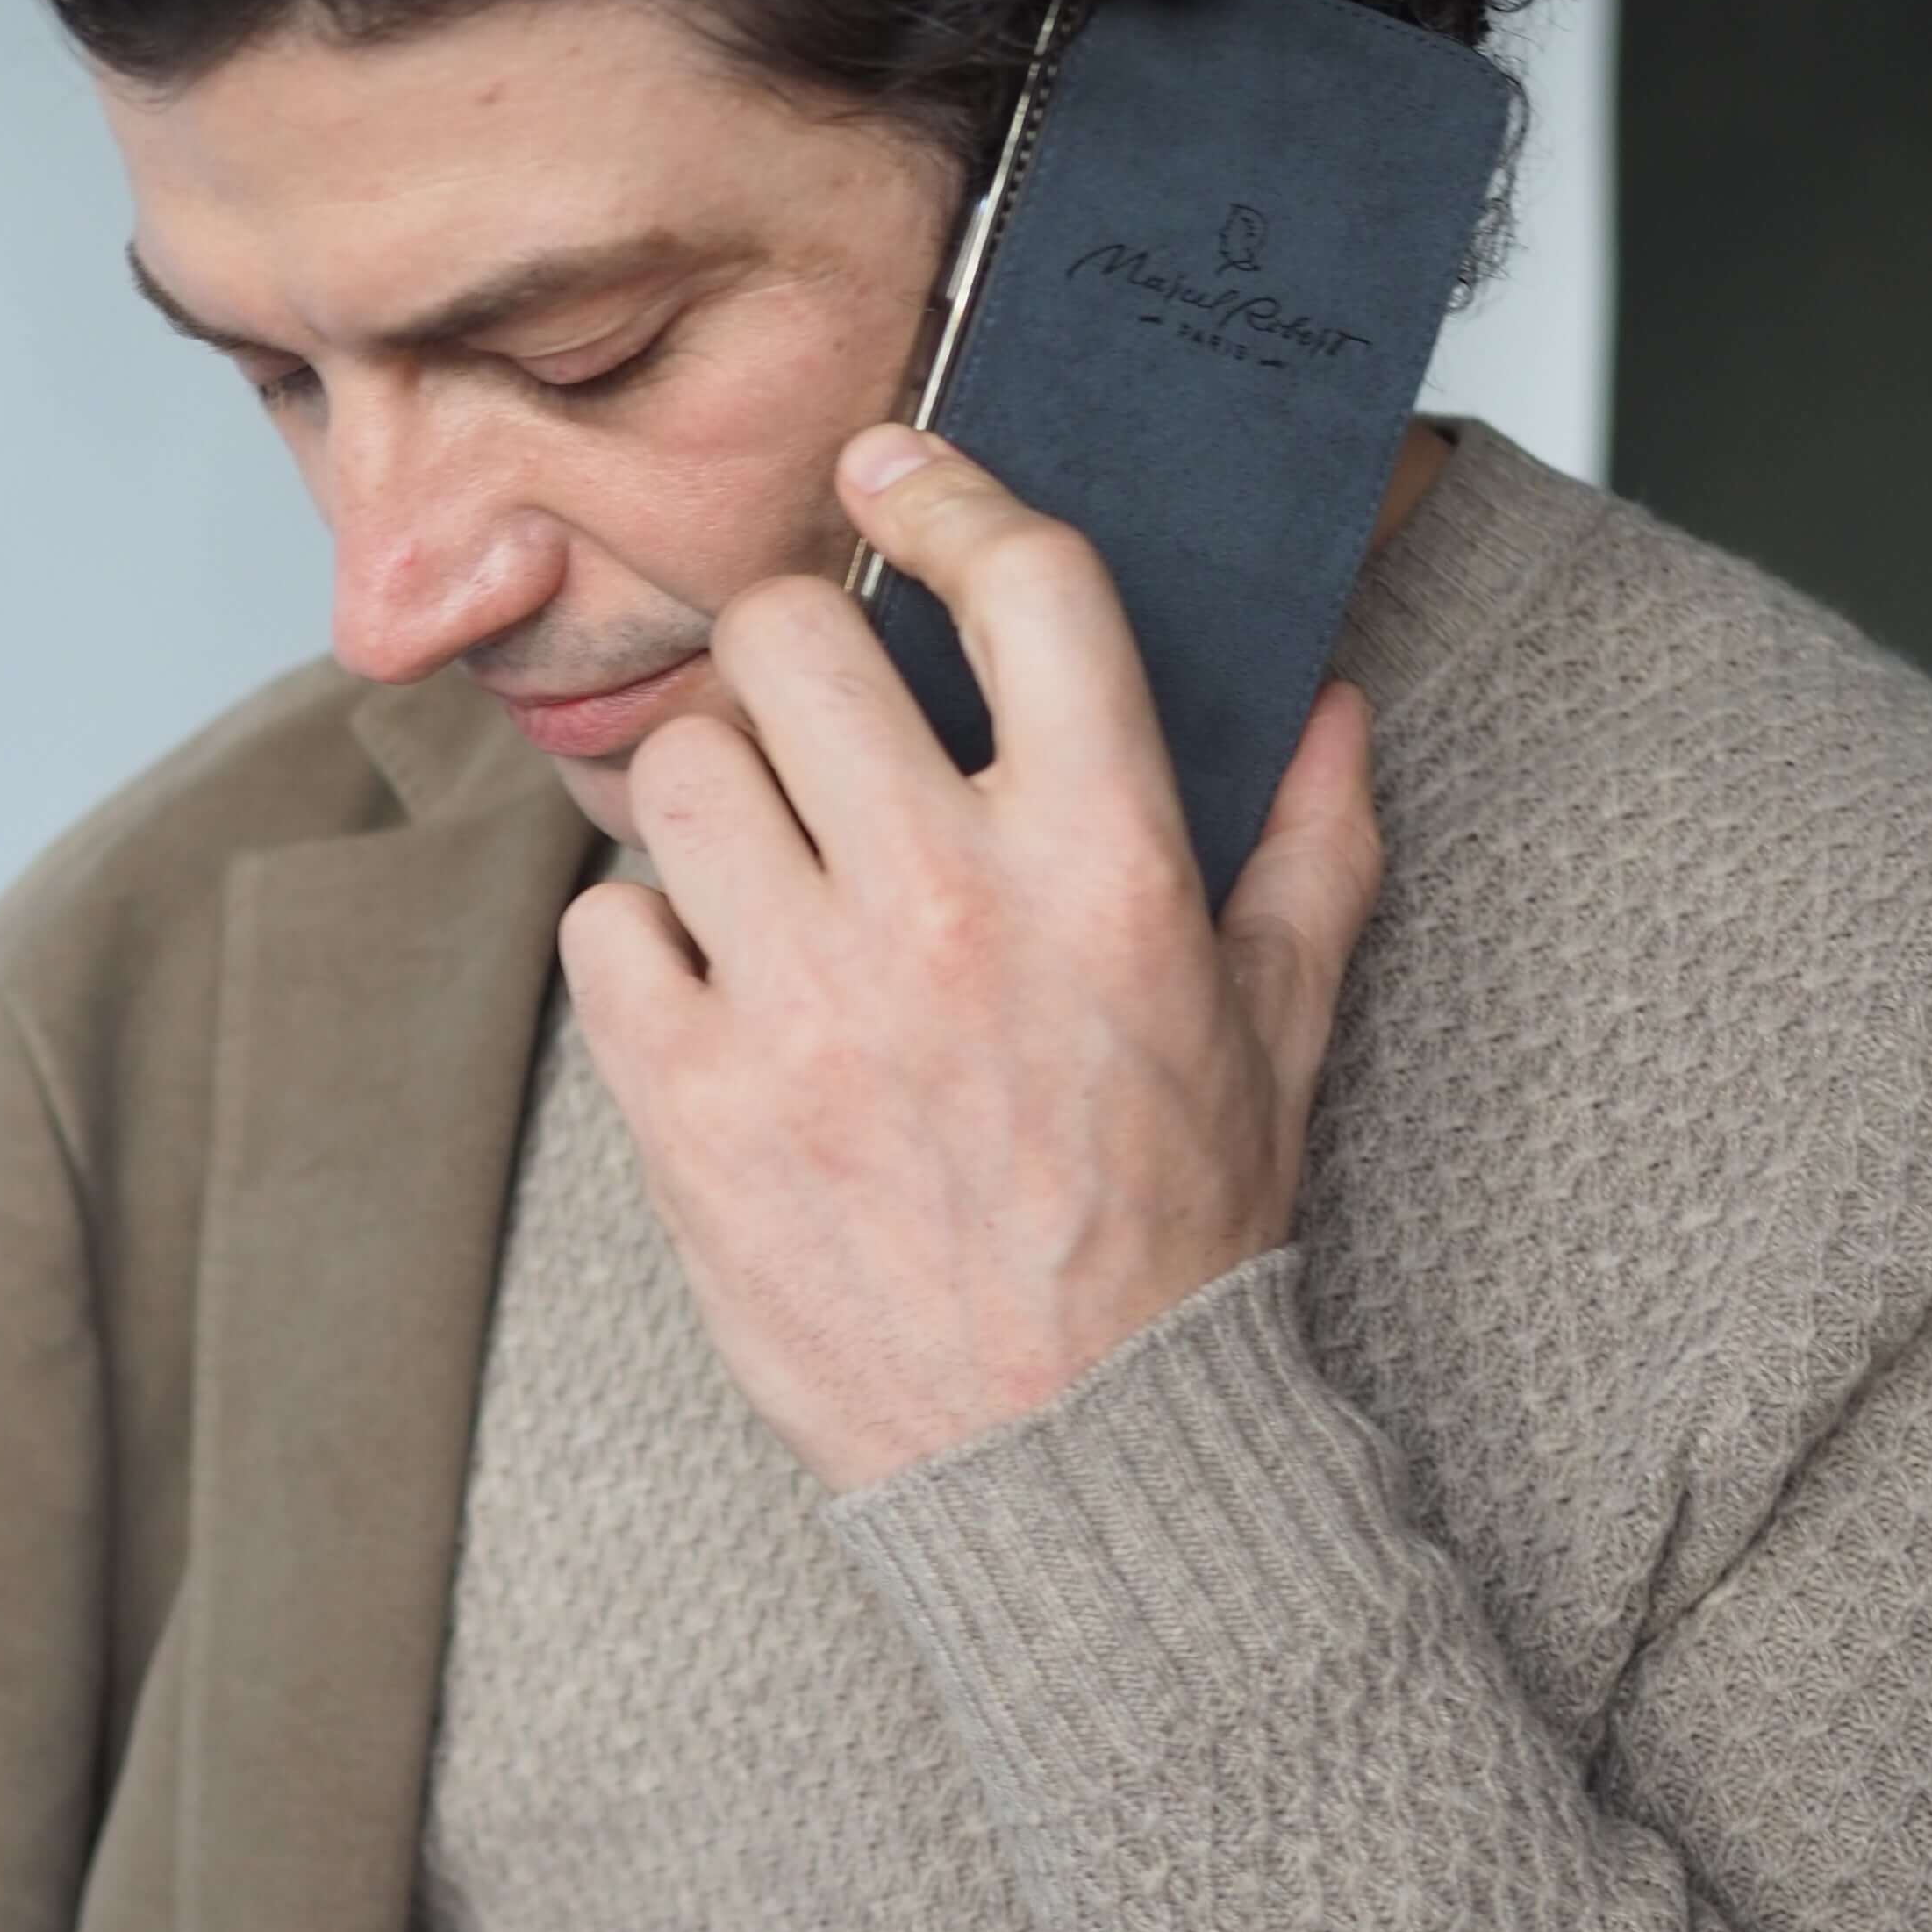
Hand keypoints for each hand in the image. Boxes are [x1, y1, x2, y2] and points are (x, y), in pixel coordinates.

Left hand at [556, 424, 1384, 1489]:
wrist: (1073, 1460)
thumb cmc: (1176, 1236)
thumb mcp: (1282, 1029)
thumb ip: (1309, 843)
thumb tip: (1329, 693)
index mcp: (1107, 869)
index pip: (1023, 588)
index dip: (946, 495)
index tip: (892, 471)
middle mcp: (950, 912)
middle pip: (789, 641)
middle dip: (790, 658)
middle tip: (809, 720)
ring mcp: (807, 1011)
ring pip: (678, 771)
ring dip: (710, 802)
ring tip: (759, 871)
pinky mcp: (695, 1111)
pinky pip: (601, 929)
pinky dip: (640, 945)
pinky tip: (710, 994)